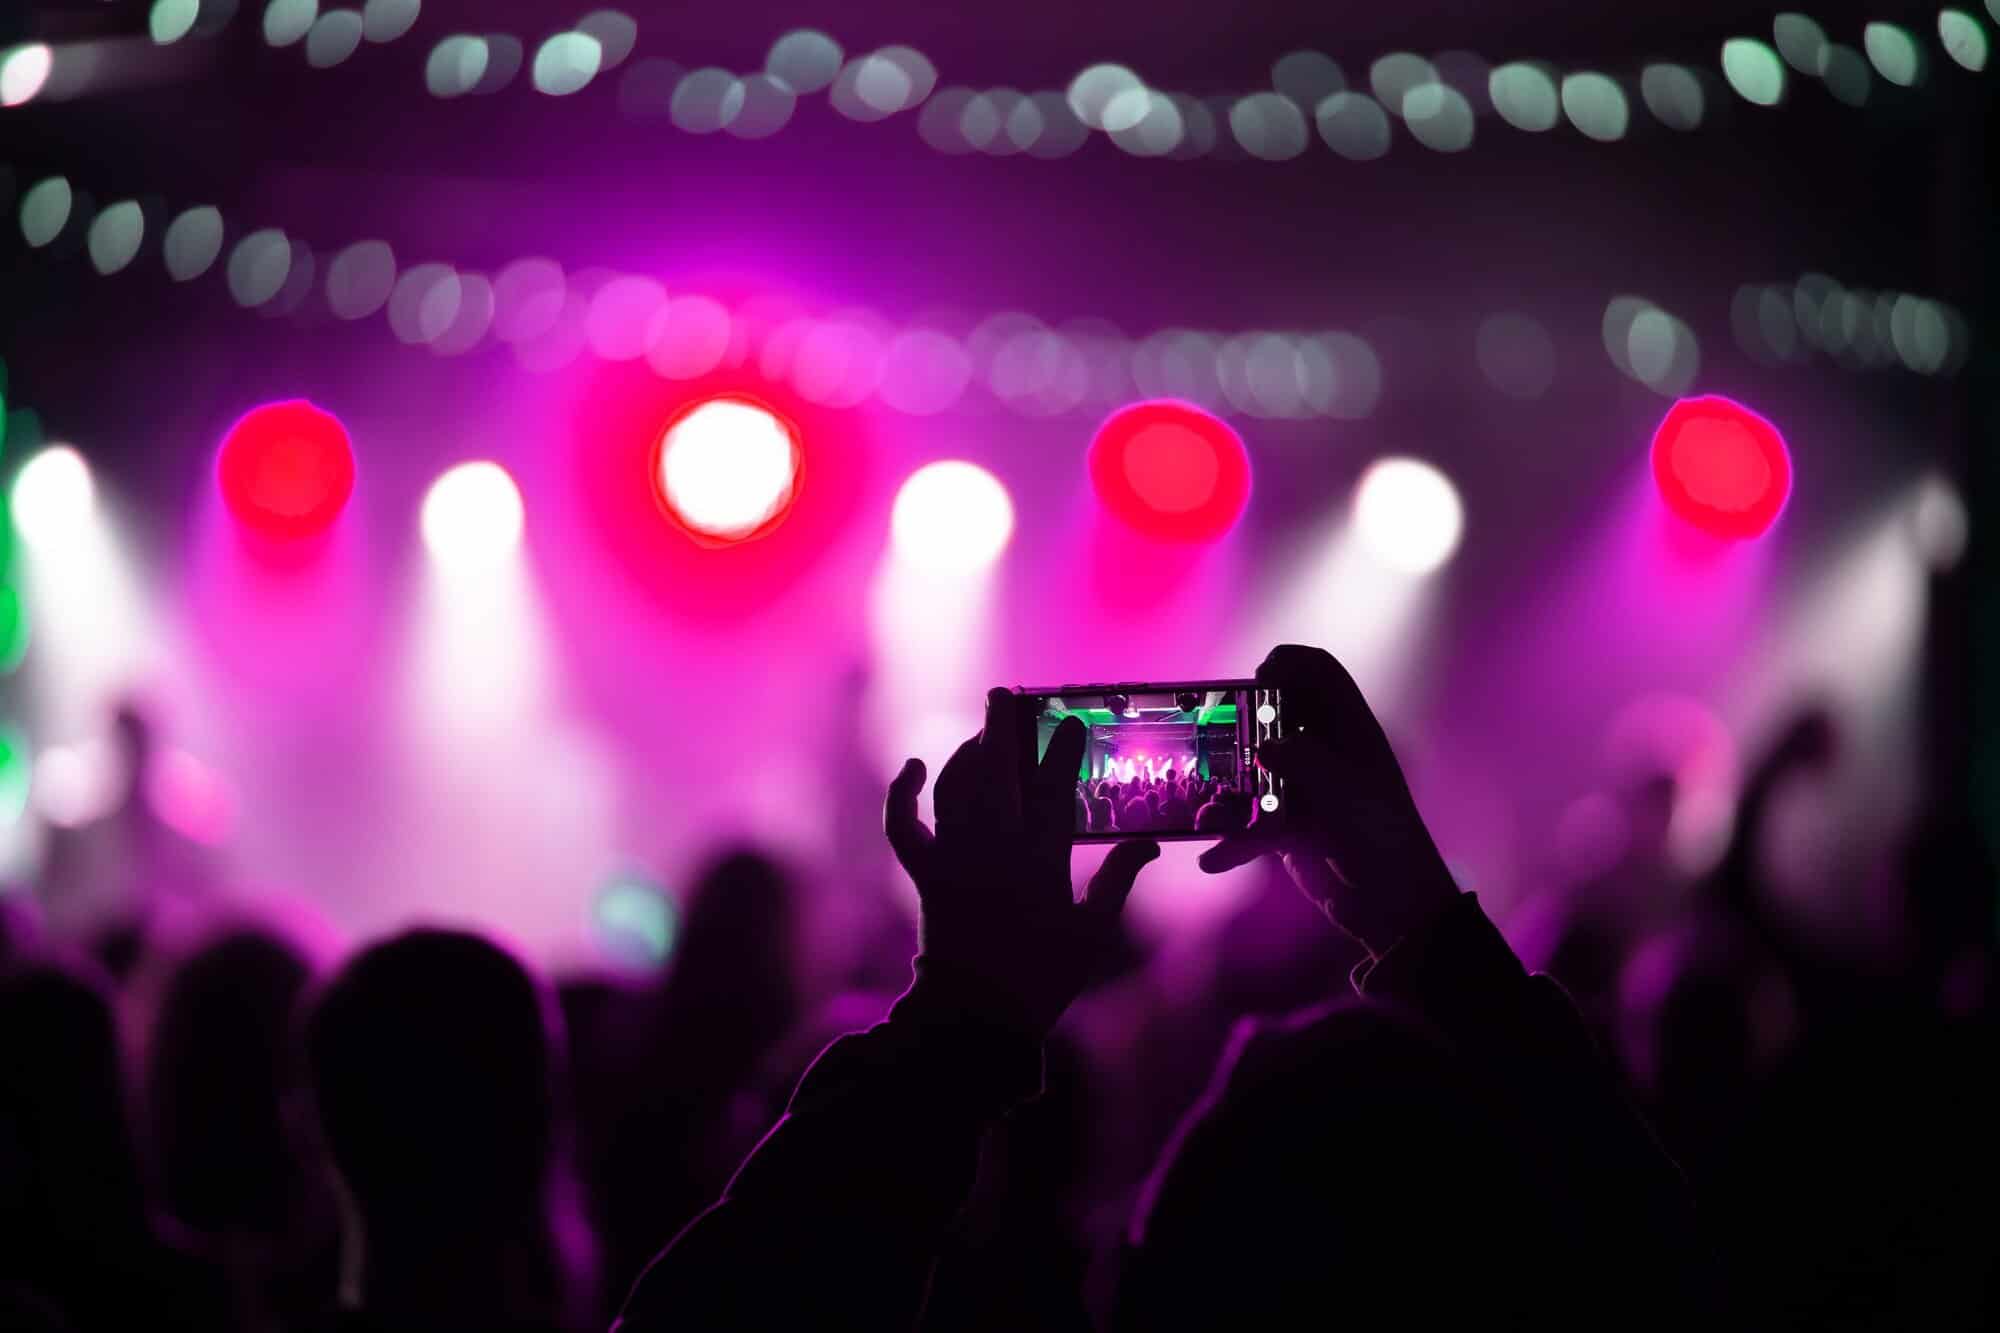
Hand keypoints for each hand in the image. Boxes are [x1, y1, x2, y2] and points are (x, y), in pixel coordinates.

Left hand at [886, 689, 1158, 1036]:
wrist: (977, 1015)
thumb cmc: (1042, 978)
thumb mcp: (1092, 932)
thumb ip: (1120, 881)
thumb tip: (1149, 842)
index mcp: (1042, 861)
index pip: (1054, 790)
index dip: (1063, 751)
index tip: (1073, 722)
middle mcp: (995, 849)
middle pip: (999, 772)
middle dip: (1003, 728)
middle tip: (1007, 694)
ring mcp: (956, 858)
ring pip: (956, 787)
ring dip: (966, 752)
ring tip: (983, 730)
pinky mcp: (925, 874)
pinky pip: (904, 827)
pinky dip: (902, 794)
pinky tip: (913, 766)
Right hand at [1199, 645, 1457, 957]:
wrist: (1394, 909)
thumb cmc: (1384, 842)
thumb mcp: (1350, 796)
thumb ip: (1309, 763)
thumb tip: (1266, 747)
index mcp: (1350, 732)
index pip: (1320, 673)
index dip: (1289, 664)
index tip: (1259, 678)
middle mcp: (1324, 754)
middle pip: (1275, 716)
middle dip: (1241, 723)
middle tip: (1217, 736)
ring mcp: (1303, 789)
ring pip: (1252, 770)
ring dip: (1227, 788)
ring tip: (1206, 806)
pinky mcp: (1286, 828)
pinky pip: (1249, 824)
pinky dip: (1232, 841)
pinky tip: (1214, 858)